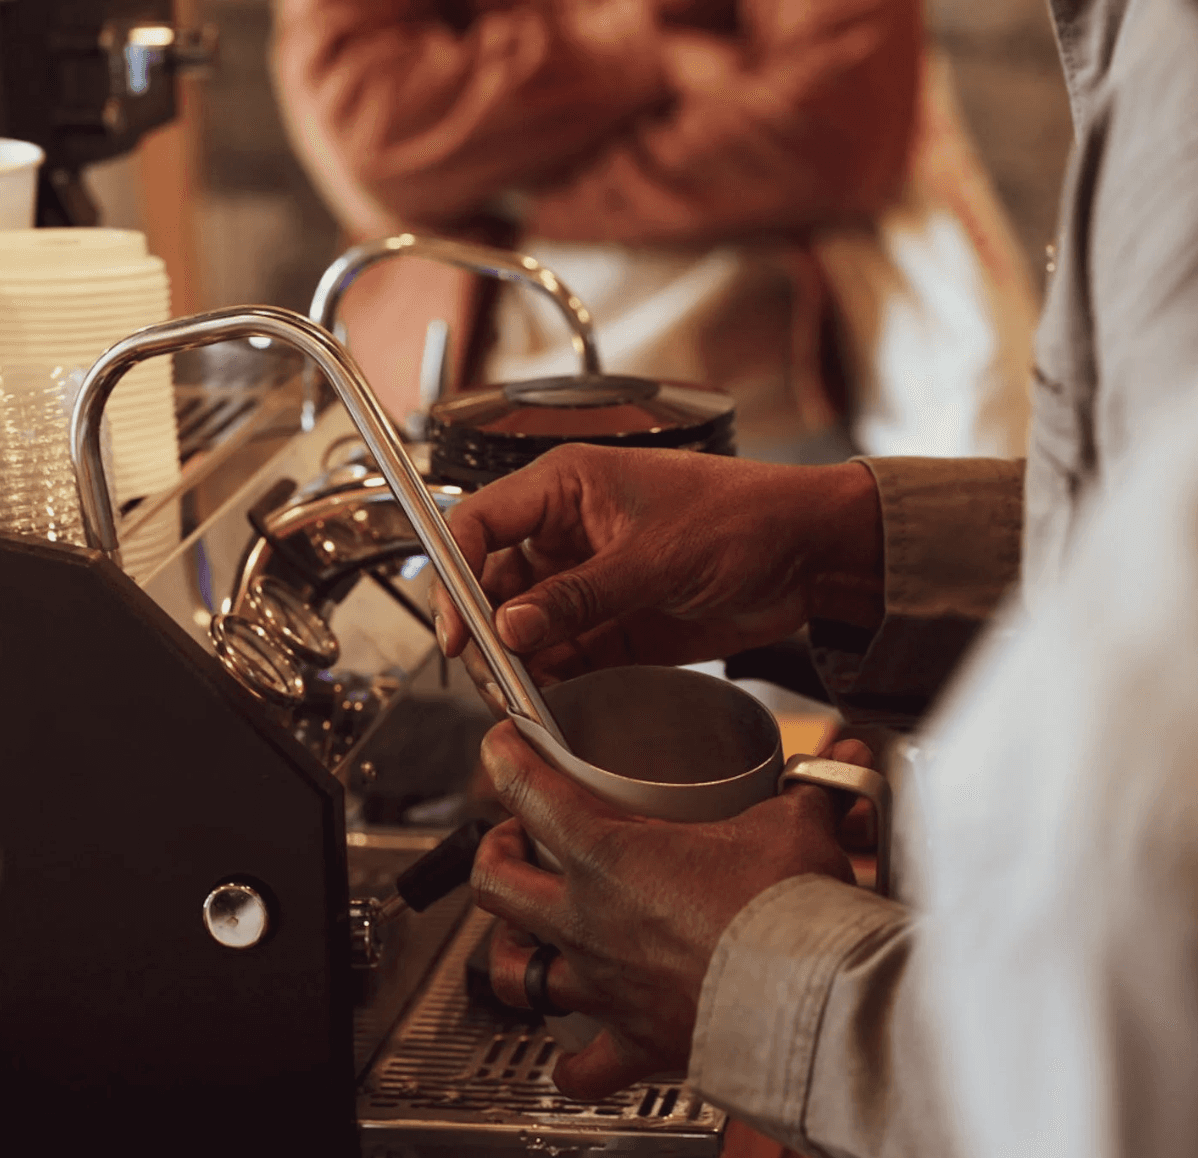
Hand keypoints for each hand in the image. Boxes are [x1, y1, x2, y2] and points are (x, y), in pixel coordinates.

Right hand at [431, 444, 881, 698]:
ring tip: (519, 696)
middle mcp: (568, 533)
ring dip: (517, 662)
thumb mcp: (655, 556)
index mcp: (566, 488)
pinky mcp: (614, 622)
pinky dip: (553, 677)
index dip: (456, 574)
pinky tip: (550, 699)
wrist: (808, 554)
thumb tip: (508, 626)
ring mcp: (590, 580)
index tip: (459, 629)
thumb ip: (579, 595)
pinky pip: (565, 653)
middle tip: (490, 675)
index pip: (479, 523)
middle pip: (493, 582)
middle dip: (485, 630)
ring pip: (525, 625)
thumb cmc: (743, 517)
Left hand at [470, 721, 873, 1099]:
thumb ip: (802, 791)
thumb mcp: (792, 826)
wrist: (811, 1000)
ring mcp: (603, 985)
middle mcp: (589, 919)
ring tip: (526, 935)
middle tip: (516, 838)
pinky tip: (576, 1049)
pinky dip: (574, 1060)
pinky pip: (582, 1066)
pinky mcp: (633, 1041)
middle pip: (495, 881)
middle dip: (495, 852)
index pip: (527, 790)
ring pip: (516, 973)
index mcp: (610, 854)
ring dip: (514, 951)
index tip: (500, 745)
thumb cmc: (788, 910)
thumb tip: (835, 767)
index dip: (503, 757)